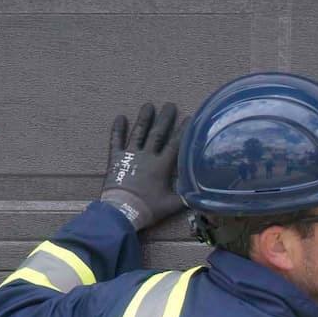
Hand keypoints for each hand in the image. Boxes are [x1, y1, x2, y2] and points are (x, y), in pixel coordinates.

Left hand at [98, 102, 183, 229]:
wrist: (122, 211)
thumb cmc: (148, 208)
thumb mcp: (171, 205)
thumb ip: (186, 197)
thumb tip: (201, 193)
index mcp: (162, 166)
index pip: (175, 144)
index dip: (183, 131)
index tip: (189, 118)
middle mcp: (147, 156)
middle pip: (158, 133)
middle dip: (165, 118)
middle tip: (170, 104)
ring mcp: (130, 155)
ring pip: (138, 132)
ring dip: (144, 118)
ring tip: (149, 105)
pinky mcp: (116, 159)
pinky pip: (116, 141)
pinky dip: (118, 129)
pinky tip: (120, 117)